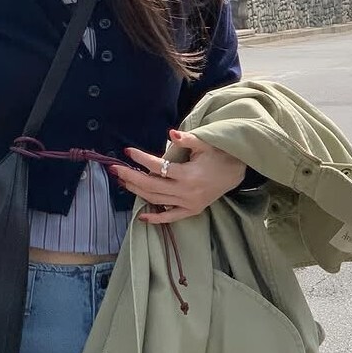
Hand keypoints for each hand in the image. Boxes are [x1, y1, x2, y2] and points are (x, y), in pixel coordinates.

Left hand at [110, 129, 245, 224]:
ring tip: (123, 181)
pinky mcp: (191, 211)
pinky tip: (141, 216)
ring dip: (137, 191)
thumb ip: (187, 140)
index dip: (141, 159)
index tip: (128, 151)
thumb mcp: (205, 144)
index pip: (158, 167)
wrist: (235, 172)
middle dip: (131, 177)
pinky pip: (170, 217)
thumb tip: (171, 134)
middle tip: (115, 169)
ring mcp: (188, 204)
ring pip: (156, 200)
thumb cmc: (219, 155)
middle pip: (151, 185)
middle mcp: (186, 191)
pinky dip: (156, 218)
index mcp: (188, 174)